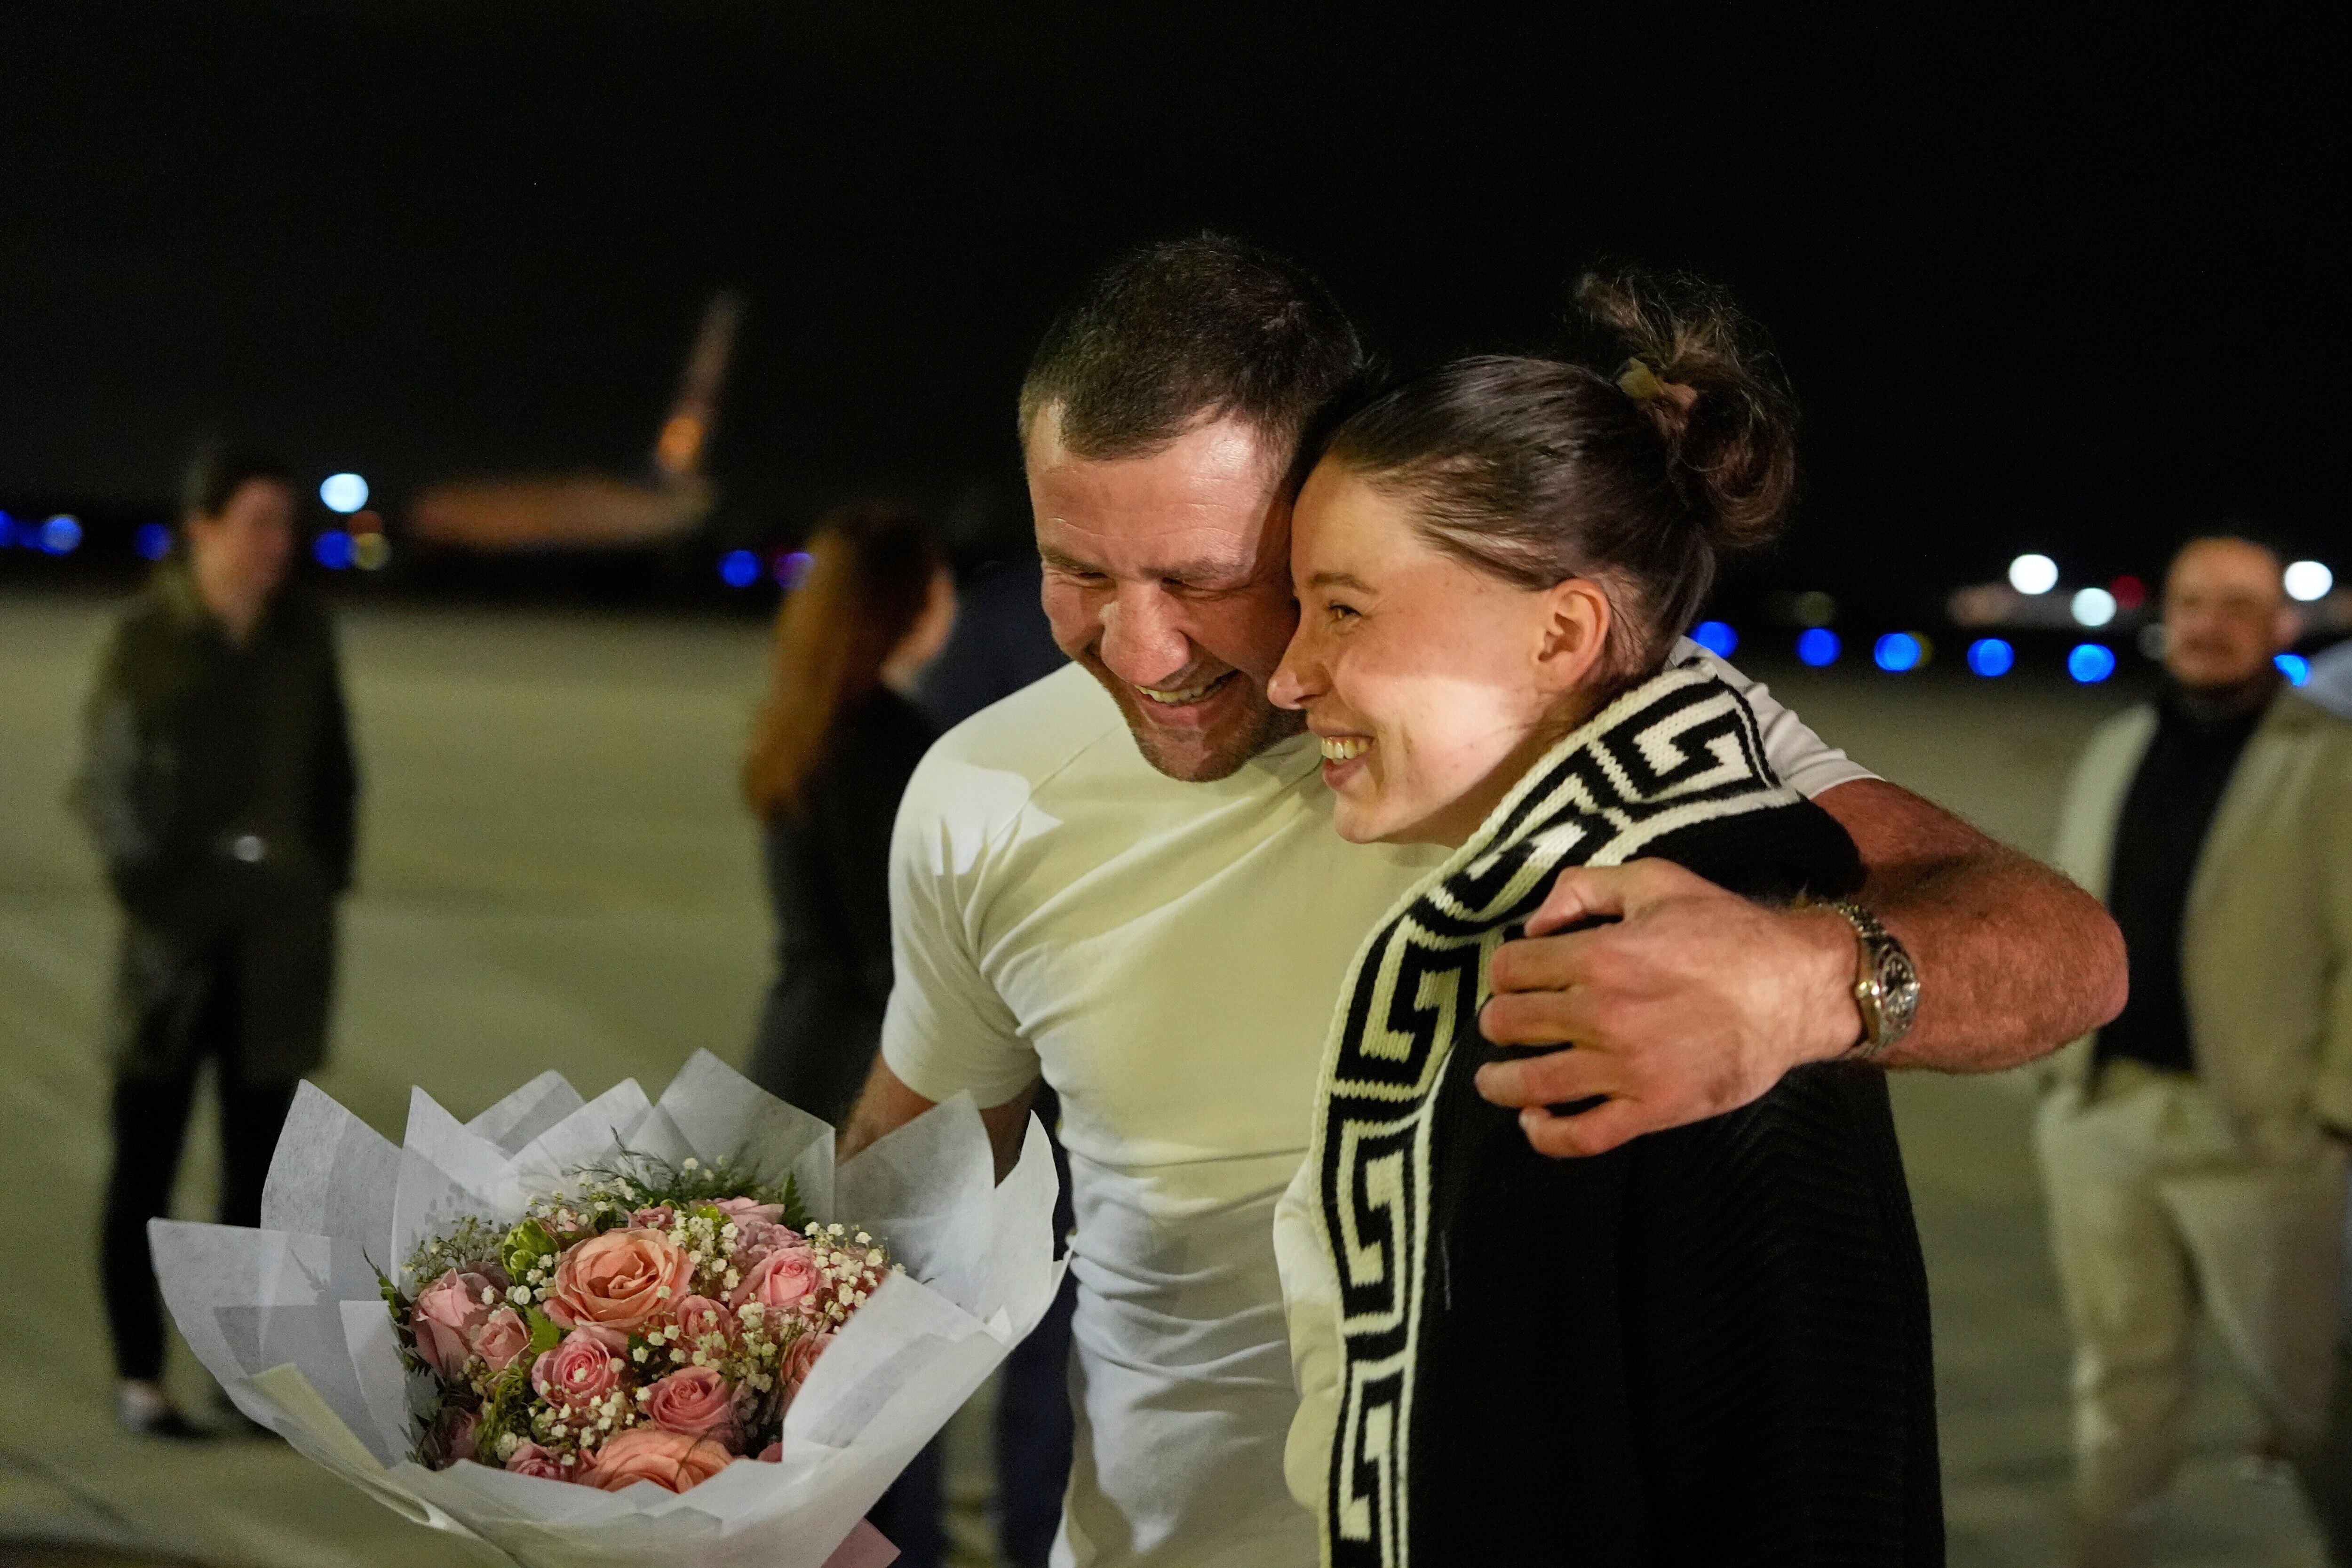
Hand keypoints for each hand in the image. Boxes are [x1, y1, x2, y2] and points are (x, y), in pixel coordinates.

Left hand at [1476, 859, 1862, 1157]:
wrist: (1797, 988)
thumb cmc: (1728, 930)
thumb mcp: (1655, 881)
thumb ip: (1584, 889)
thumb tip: (1534, 926)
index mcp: (1598, 956)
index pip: (1512, 970)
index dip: (1506, 971)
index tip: (1516, 977)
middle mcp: (1602, 1014)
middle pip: (1511, 1025)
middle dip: (1499, 1023)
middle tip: (1506, 1024)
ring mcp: (1625, 1069)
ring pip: (1532, 1084)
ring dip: (1500, 1082)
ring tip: (1494, 1080)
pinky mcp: (1652, 1109)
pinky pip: (1582, 1136)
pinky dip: (1545, 1135)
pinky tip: (1533, 1122)